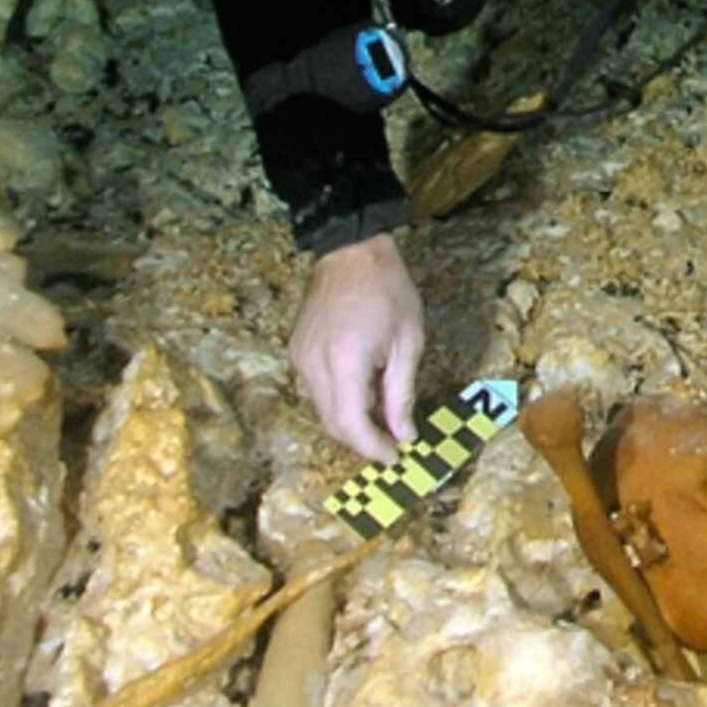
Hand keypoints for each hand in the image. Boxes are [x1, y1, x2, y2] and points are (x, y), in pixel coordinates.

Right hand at [292, 232, 423, 461]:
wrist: (351, 250)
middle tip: (393, 440)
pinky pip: (317, 389)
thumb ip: (401, 392)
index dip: (372, 447)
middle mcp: (313, 363)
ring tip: (383, 409)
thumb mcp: (408, 341)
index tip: (394, 455)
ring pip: (323, 409)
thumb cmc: (388, 290)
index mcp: (344, 360)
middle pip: (332, 423)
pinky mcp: (297, 351)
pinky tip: (364, 388)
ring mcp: (300, 357)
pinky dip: (340, 399)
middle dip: (362, 439)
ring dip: (352, 419)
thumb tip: (404, 434)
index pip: (350, 424)